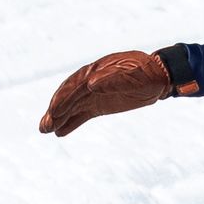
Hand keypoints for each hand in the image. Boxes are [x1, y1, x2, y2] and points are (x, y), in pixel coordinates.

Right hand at [40, 50, 172, 136]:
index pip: (75, 85)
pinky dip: (71, 123)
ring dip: (58, 118)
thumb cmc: (146, 73)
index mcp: (96, 71)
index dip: (64, 98)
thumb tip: (90, 83)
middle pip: (69, 97)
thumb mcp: (134, 75)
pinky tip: (60, 133)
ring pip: (72, 107)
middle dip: (56, 111)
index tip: (54, 111)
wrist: (158, 78)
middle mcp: (90, 82)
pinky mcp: (98, 105)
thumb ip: (113, 79)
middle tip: (44, 126)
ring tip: (45, 130)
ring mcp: (93, 94)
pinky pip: (81, 114)